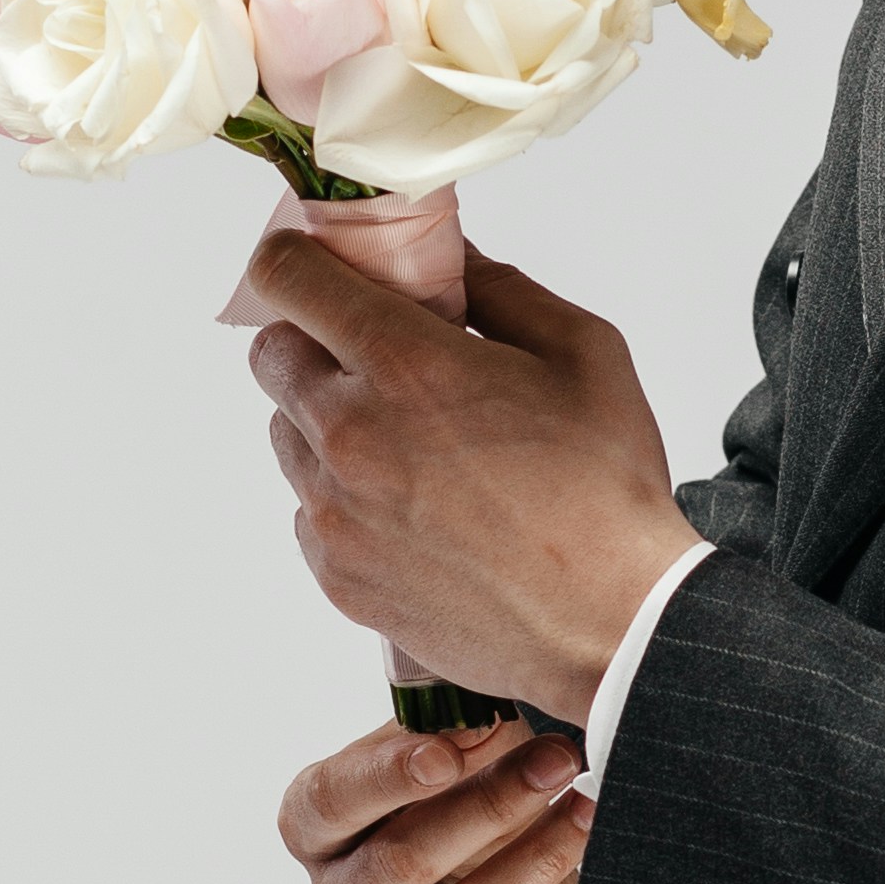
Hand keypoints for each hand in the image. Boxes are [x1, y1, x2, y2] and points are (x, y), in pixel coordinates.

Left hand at [245, 239, 697, 716]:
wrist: (612, 624)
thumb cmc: (606, 489)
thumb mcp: (582, 351)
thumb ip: (501, 289)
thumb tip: (450, 259)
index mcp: (407, 365)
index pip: (289, 279)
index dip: (294, 260)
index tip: (311, 266)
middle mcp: (351, 435)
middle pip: (272, 356)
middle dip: (315, 342)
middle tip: (377, 360)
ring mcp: (335, 513)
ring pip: (287, 437)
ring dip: (328, 424)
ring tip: (410, 447)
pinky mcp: (338, 576)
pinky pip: (311, 514)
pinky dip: (347, 501)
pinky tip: (418, 512)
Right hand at [278, 719, 601, 883]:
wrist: (489, 869)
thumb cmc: (456, 791)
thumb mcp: (441, 742)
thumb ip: (448, 721)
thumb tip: (484, 713)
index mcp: (318, 831)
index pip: (329, 803)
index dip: (387, 777)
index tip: (450, 750)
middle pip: (404, 861)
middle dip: (491, 805)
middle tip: (557, 760)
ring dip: (530, 866)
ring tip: (585, 815)